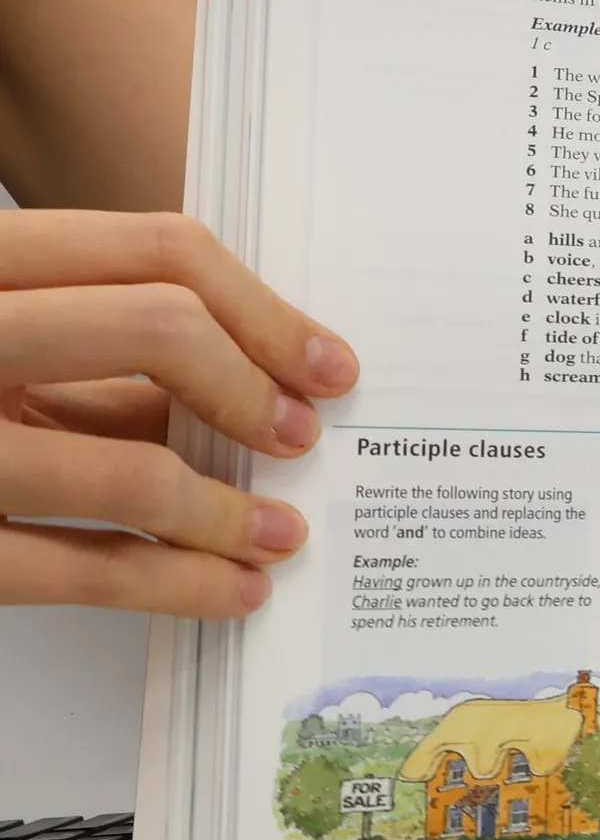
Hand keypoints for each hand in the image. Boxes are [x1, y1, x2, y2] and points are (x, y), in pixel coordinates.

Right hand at [0, 210, 356, 617]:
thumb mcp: (0, 342)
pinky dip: (174, 584)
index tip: (328, 364)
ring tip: (282, 533)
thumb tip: (251, 379)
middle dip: (255, 388)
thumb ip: (95, 348)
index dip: (265, 310)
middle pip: (155, 326)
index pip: (155, 249)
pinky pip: (75, 571)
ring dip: (230, 512)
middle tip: (303, 438)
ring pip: (129, 469)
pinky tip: (230, 590)